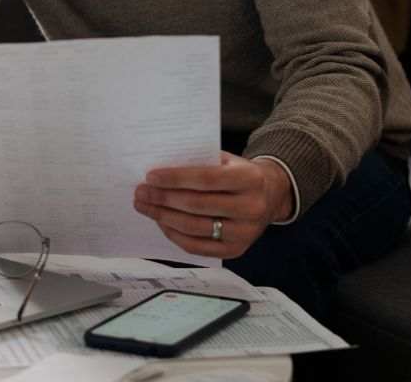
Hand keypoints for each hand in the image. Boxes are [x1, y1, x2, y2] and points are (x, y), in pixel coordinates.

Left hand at [132, 152, 292, 259]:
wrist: (269, 195)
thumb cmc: (238, 173)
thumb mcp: (226, 160)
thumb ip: (199, 162)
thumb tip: (160, 171)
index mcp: (250, 179)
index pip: (206, 179)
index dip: (176, 178)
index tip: (150, 176)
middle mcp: (251, 208)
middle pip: (197, 205)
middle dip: (163, 198)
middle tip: (141, 192)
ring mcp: (245, 233)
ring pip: (194, 228)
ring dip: (163, 217)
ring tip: (145, 206)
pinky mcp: (236, 250)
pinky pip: (198, 247)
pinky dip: (174, 235)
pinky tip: (161, 222)